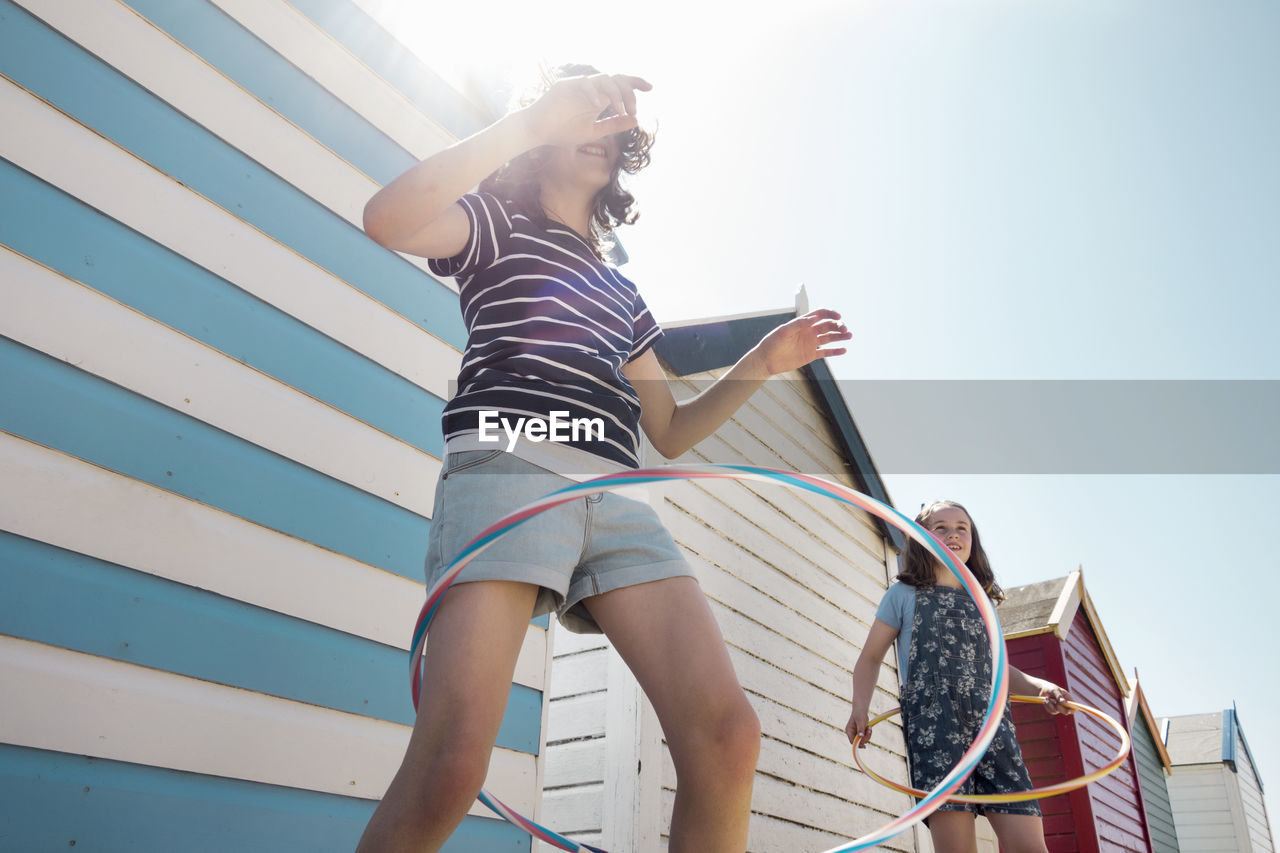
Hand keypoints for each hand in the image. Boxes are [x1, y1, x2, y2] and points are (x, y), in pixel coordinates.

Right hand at [521, 73, 651, 148]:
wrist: (538, 132)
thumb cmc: (561, 132)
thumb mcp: (593, 132)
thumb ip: (614, 125)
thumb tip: (635, 119)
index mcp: (598, 98)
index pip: (620, 84)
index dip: (635, 83)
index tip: (650, 88)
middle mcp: (591, 90)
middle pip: (616, 79)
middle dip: (629, 92)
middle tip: (632, 109)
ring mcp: (578, 86)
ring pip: (604, 79)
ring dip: (615, 93)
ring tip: (620, 109)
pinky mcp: (566, 85)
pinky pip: (584, 83)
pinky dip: (593, 92)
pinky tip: (599, 105)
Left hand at [751, 309, 850, 375]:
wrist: (767, 360)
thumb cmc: (772, 343)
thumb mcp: (784, 331)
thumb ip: (799, 324)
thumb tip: (814, 318)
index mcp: (803, 323)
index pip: (820, 314)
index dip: (830, 314)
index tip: (838, 317)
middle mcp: (808, 332)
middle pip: (828, 325)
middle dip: (838, 325)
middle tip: (845, 329)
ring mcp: (811, 343)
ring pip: (829, 338)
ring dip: (840, 336)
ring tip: (849, 336)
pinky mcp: (811, 355)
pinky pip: (826, 352)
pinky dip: (835, 351)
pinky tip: (844, 350)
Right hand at [845, 707, 871, 747]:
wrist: (861, 710)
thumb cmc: (859, 714)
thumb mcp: (860, 720)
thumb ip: (860, 728)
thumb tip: (861, 736)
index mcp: (849, 731)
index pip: (852, 741)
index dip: (857, 744)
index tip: (864, 746)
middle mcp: (852, 733)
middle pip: (859, 742)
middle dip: (865, 738)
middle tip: (869, 731)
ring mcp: (857, 733)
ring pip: (863, 740)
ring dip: (868, 735)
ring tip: (869, 728)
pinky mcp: (861, 733)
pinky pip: (866, 737)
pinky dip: (869, 733)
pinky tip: (869, 727)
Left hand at [1039, 682, 1074, 714]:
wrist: (1040, 689)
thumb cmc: (1049, 688)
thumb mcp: (1054, 690)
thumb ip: (1058, 695)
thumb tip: (1064, 701)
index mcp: (1068, 698)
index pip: (1074, 707)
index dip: (1073, 710)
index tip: (1069, 710)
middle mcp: (1064, 703)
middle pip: (1066, 712)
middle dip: (1060, 708)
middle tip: (1056, 703)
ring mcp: (1058, 707)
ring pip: (1056, 711)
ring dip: (1051, 705)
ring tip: (1047, 698)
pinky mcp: (1053, 709)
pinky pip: (1051, 711)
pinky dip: (1047, 706)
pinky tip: (1045, 701)